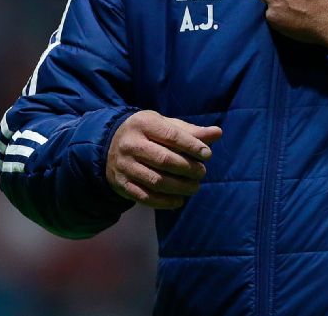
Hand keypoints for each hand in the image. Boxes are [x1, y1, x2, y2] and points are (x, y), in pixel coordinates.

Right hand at [106, 110, 222, 209]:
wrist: (110, 144)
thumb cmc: (148, 133)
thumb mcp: (165, 125)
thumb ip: (191, 131)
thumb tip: (218, 133)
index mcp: (143, 124)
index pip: (172, 136)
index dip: (192, 146)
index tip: (208, 154)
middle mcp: (130, 144)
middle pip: (164, 160)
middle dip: (188, 168)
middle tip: (202, 173)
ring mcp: (124, 165)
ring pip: (155, 181)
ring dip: (179, 187)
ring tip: (194, 187)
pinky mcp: (121, 184)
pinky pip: (144, 197)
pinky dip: (164, 202)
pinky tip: (178, 200)